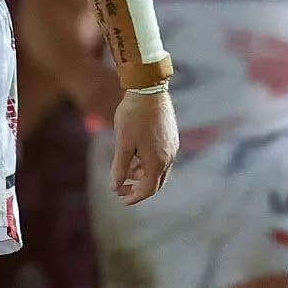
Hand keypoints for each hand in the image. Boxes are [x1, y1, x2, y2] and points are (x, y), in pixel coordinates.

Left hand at [110, 86, 177, 203]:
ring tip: (126, 169)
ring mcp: (173, 147)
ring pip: (159, 170)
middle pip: (156, 183)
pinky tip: (136, 154)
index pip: (148, 190)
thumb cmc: (133, 116)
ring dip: (143, 174)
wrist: (149, 89)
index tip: (120, 198)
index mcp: (157, 161)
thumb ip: (120, 167)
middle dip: (139, 188)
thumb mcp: (123, 143)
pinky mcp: (172, 137)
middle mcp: (169, 157)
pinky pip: (163, 158)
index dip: (133, 197)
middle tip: (122, 188)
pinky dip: (149, 163)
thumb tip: (114, 187)